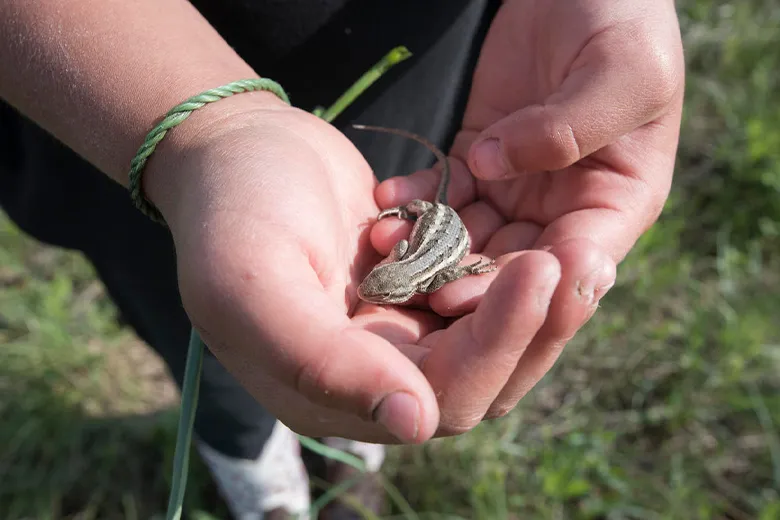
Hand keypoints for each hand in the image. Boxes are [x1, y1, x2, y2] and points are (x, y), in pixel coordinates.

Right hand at [144, 93, 559, 442]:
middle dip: (534, 324)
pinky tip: (546, 234)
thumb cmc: (231, 212)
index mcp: (331, 391)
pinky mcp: (415, 284)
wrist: (234, 149)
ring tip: (582, 252)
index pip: (439, 398)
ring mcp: (397, 327)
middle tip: (584, 260)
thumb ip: (321, 361)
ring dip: (536, 301)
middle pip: (480, 375)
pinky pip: (479, 290)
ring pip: (488, 336)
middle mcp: (372, 372)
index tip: (539, 269)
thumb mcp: (255, 283)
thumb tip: (414, 424)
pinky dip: (510, 269)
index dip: (496, 344)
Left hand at [371, 0, 683, 427]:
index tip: (475, 298)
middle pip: (515, 262)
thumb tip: (496, 166)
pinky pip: (442, 191)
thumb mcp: (621, 69)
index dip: (528, 287)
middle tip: (418, 289)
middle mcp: (567, 207)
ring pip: (471, 235)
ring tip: (386, 240)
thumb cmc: (622, 21)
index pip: (577, 262)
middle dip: (466, 278)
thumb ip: (573, 124)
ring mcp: (519, 186)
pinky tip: (385, 200)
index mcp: (618, 200)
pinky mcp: (479, 158)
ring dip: (428, 245)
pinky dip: (413, 199)